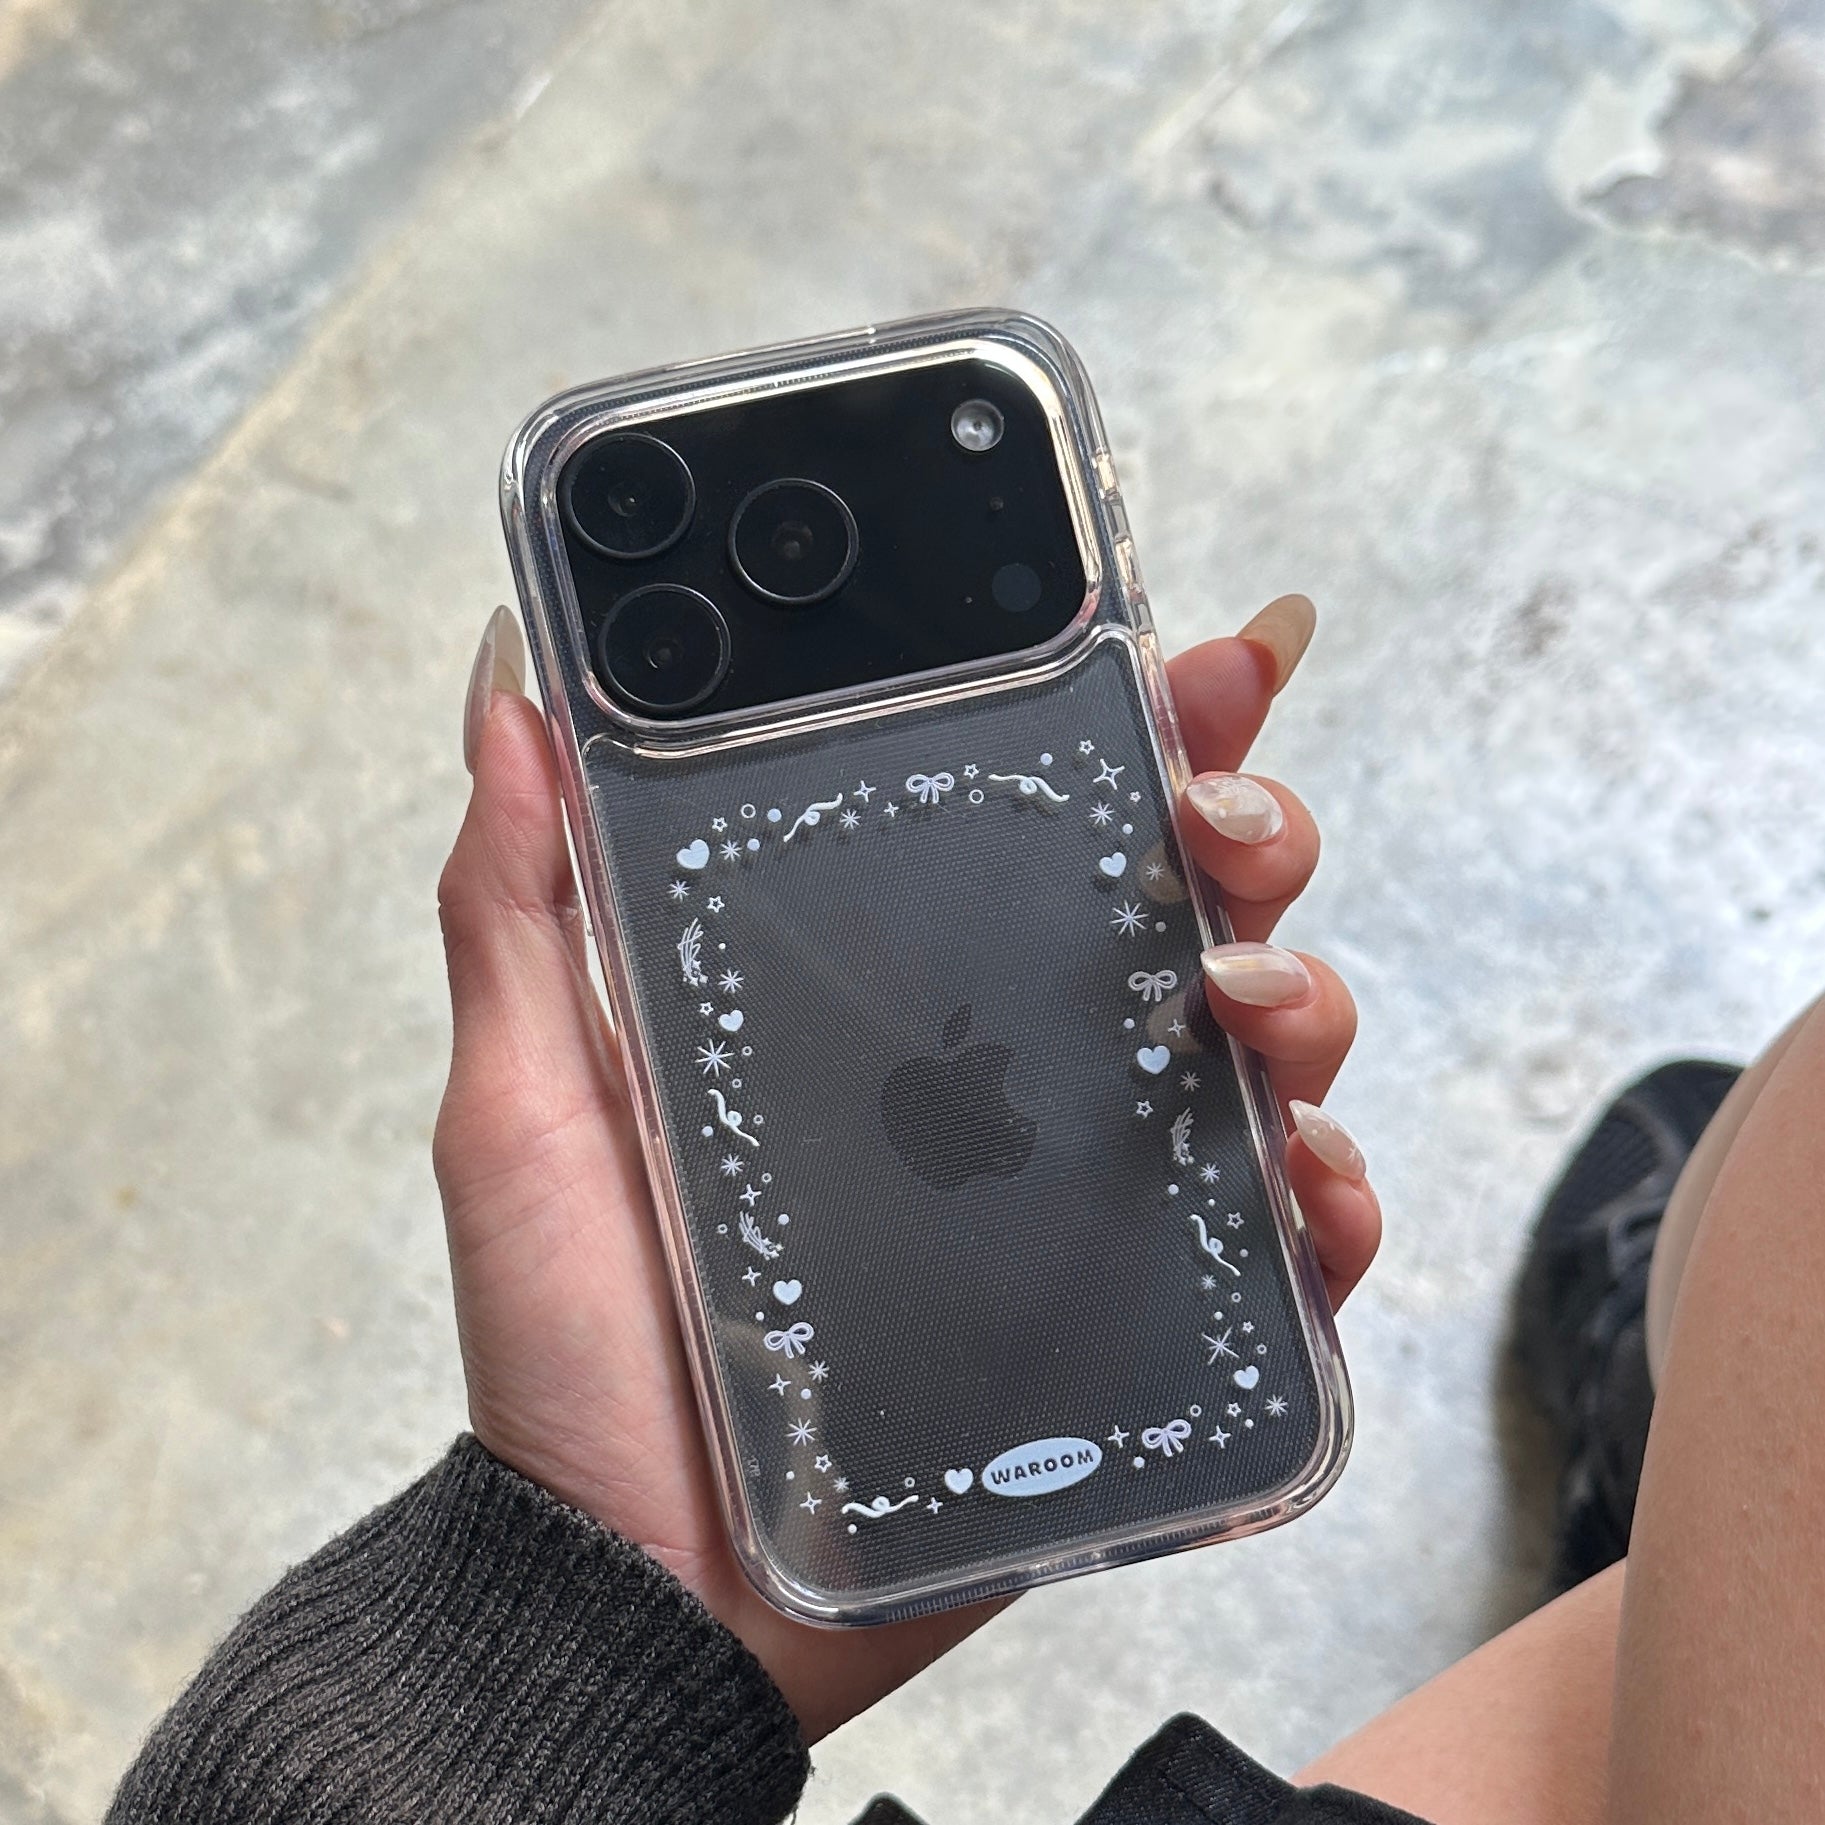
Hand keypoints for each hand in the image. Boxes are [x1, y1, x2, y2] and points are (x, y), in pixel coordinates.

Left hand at [432, 593, 1378, 1741]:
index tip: (1177, 659)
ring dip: (1299, 995)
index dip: (1127, 730)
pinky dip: (1326, 1205)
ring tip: (1236, 997)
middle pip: (1182, 914)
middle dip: (1246, 831)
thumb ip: (517, 900)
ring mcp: (1081, 1198)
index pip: (1032, 827)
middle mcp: (1006, 1082)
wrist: (635, 1580)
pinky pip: (1277, 1252)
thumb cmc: (578, 1340)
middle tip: (1214, 817)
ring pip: (1256, 1058)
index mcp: (891, 1002)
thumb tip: (507, 688)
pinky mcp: (1130, 1330)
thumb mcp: (528, 1095)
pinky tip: (1306, 1179)